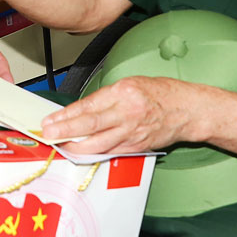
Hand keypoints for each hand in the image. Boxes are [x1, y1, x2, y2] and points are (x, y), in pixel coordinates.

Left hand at [40, 76, 190, 153]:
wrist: (188, 110)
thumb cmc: (160, 93)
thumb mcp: (130, 84)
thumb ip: (106, 97)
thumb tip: (79, 110)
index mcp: (124, 92)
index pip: (88, 105)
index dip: (66, 114)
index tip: (51, 119)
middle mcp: (128, 113)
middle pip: (90, 125)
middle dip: (65, 131)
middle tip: (48, 134)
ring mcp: (133, 133)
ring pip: (99, 144)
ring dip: (76, 146)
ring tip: (60, 145)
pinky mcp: (137, 147)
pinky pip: (111, 151)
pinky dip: (94, 152)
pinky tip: (81, 152)